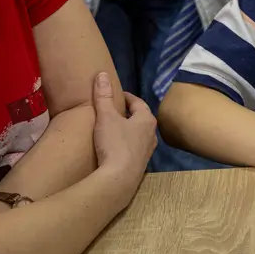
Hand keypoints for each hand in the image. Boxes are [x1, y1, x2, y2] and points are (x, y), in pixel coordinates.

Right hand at [91, 72, 156, 197]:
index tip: (116, 94)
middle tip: (114, 110)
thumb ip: (104, 96)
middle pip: (140, 118)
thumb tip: (102, 75)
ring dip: (128, 130)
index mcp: (146, 119)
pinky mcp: (140, 164)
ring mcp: (148, 150)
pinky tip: (116, 148)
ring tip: (114, 128)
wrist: (119, 179)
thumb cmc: (115, 144)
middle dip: (129, 113)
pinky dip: (127, 144)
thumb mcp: (106, 117)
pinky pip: (134, 148)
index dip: (126, 97)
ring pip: (139, 134)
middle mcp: (152, 133)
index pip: (138, 102)